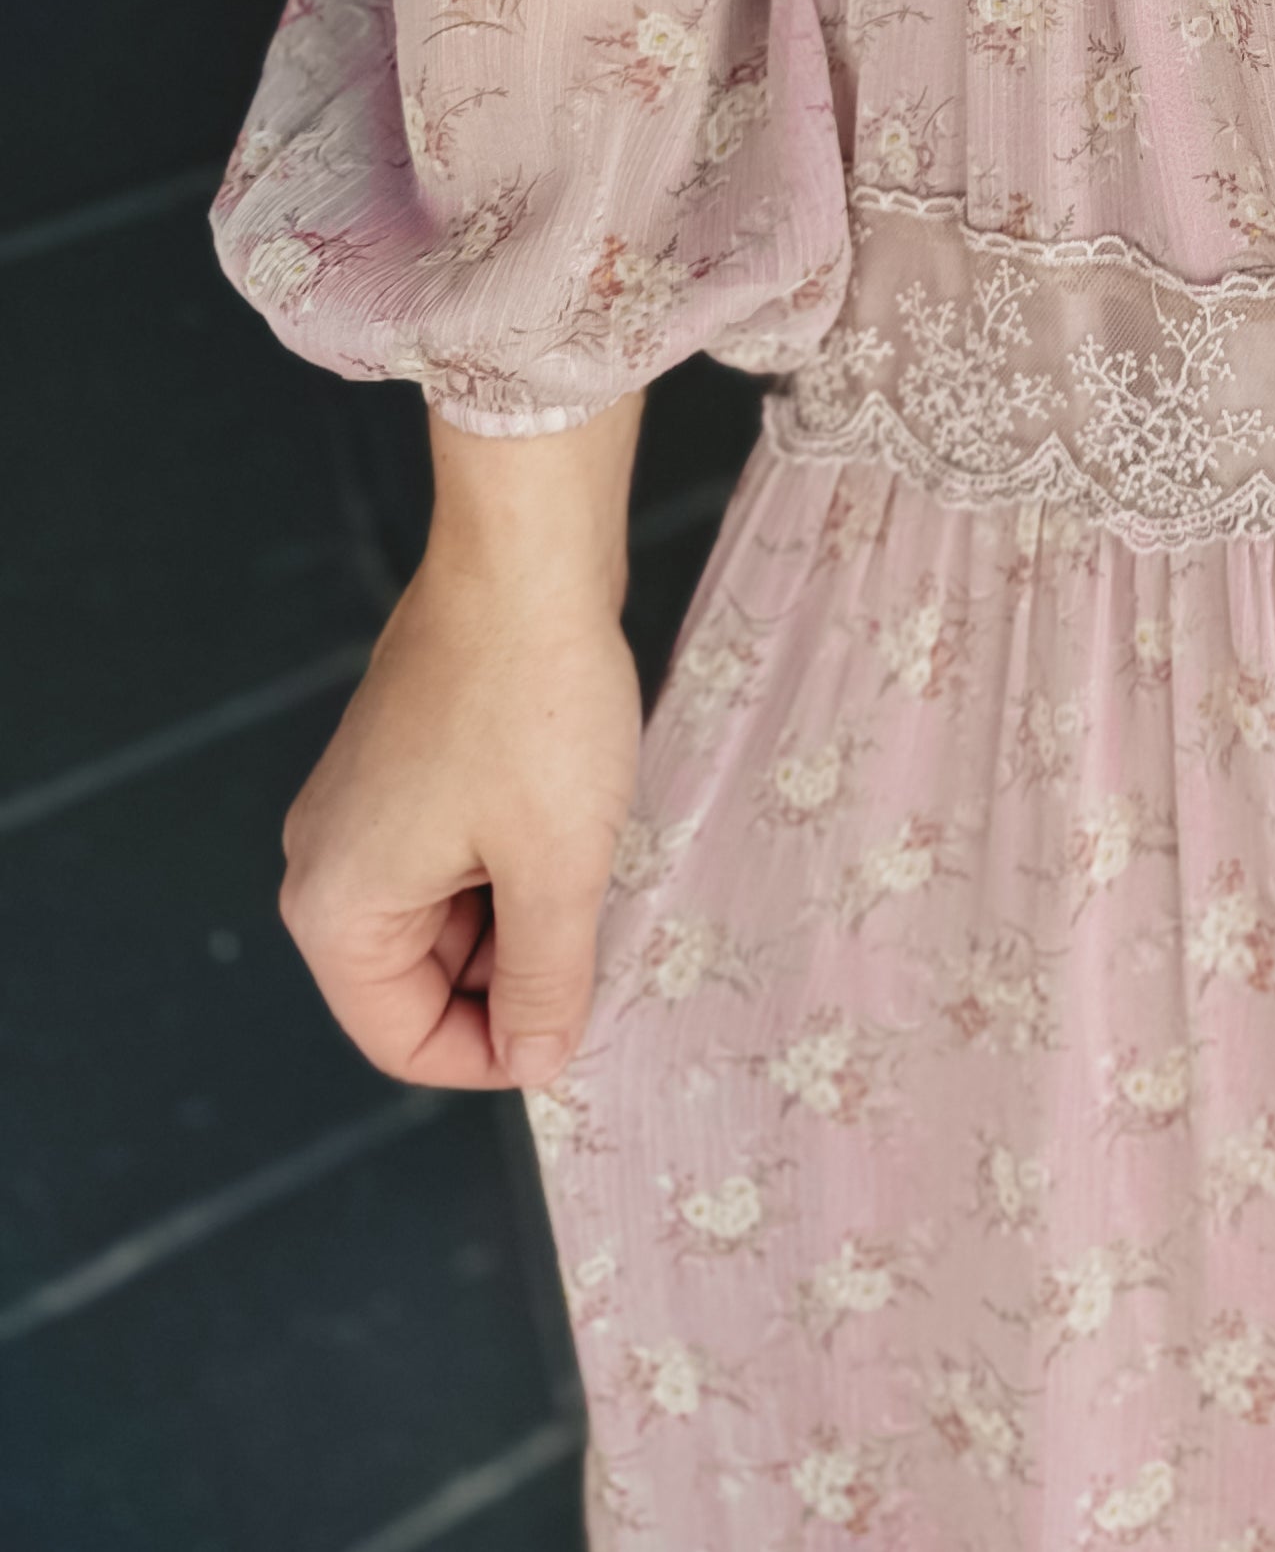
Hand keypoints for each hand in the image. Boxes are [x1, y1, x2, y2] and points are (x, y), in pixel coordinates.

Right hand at [281, 399, 643, 1088]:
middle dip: (514, 974)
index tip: (580, 1022)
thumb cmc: (535, 709)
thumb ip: (547, 983)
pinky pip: (453, 854)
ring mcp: (360, 808)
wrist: (524, 560)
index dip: (498, 1053)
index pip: (404, 1040)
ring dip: (521, 912)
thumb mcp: (558, 868)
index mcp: (337, 908)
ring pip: (447, 916)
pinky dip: (511, 859)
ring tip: (588, 862)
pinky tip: (570, 821)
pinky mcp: (401, 764)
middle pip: (423, 981)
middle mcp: (326, 862)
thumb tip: (540, 1062)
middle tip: (599, 930)